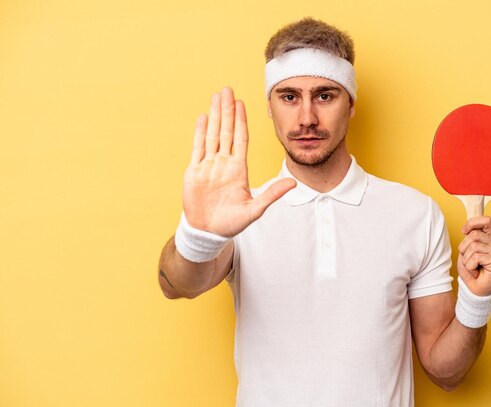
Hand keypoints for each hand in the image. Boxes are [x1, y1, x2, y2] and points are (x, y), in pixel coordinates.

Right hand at [182, 87, 295, 236]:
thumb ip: (272, 194)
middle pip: (226, 130)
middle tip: (228, 89)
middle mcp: (224, 163)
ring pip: (212, 134)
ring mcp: (208, 165)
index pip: (240, 138)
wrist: (208, 232)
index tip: (242, 103)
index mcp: (238, 169)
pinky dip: (199, 132)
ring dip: (213, 115)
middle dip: (227, 110)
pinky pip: (197, 147)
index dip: (241, 121)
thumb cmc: (231, 223)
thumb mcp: (255, 209)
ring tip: (215, 97)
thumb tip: (294, 183)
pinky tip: (202, 117)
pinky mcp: (194, 171)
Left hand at [457, 216, 490, 295]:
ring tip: (473, 266)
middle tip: (469, 259)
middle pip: (473, 235)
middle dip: (464, 248)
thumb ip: (470, 237)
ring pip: (473, 246)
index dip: (472, 223)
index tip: (464, 231)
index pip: (486, 220)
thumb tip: (468, 230)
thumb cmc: (471, 269)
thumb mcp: (467, 250)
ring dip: (466, 259)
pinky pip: (475, 258)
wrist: (476, 289)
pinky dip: (470, 267)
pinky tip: (476, 272)